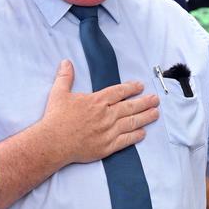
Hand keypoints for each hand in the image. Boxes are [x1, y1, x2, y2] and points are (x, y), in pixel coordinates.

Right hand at [40, 60, 159, 164]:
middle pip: (130, 107)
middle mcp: (106, 115)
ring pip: (132, 122)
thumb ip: (65, 77)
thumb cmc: (56, 118)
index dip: (131, 88)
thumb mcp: (59, 93)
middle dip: (145, 102)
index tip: (140, 86)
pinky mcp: (107, 146)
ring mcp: (108, 131)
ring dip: (146, 117)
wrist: (53, 142)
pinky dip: (136, 136)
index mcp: (97, 101)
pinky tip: (143, 133)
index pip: (119, 92)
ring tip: (155, 113)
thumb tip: (66, 62)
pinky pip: (126, 140)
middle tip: (155, 99)